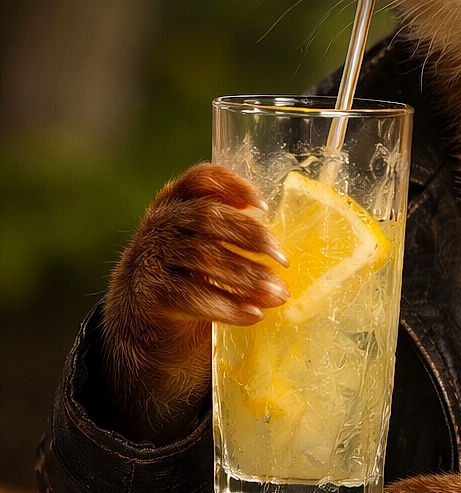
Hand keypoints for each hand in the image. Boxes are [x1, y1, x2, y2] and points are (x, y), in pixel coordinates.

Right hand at [102, 164, 288, 441]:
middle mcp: (162, 223)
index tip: (263, 205)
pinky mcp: (152, 294)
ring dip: (247, 277)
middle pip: (208, 217)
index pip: (201, 178)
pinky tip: (254, 315)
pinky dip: (228, 307)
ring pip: (204, 258)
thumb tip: (284, 244)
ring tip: (279, 293)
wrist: (143, 314)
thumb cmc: (191, 269)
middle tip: (283, 258)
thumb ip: (233, 228)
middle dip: (250, 236)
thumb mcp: (206, 241)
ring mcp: (152, 257)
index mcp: (178, 202)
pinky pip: (193, 297)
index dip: (232, 184)